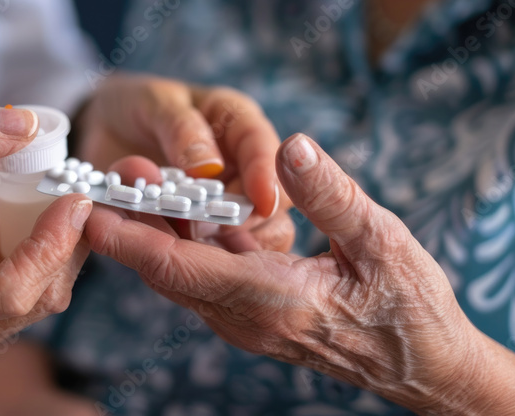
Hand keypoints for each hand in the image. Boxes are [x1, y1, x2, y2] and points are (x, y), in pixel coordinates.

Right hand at [0, 103, 91, 356]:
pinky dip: (44, 256)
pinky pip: (31, 293)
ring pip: (42, 297)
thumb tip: (26, 126)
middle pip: (38, 296)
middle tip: (74, 190)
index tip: (72, 201)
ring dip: (60, 249)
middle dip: (67, 242)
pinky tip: (31, 223)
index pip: (10, 290)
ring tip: (55, 201)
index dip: (50, 246)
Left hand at [79, 74, 292, 249]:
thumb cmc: (139, 105)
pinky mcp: (203, 234)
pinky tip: (159, 257)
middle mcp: (242, 172)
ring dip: (212, 245)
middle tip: (197, 226)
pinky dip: (188, 262)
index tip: (262, 200)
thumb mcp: (155, 103)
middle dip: (238, 221)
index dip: (267, 176)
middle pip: (267, 206)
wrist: (108, 129)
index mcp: (240, 127)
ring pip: (245, 240)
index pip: (263, 149)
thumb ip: (180, 128)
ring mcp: (224, 208)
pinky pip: (210, 259)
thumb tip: (209, 167)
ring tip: (171, 239)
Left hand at [86, 134, 514, 414]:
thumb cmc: (412, 306)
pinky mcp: (253, 317)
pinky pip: (202, 280)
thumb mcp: (383, 241)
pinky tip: (182, 211)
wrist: (426, 367)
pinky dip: (184, 247)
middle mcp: (244, 317)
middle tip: (112, 173)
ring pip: (181, 275)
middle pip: (166, 269)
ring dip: (155, 232)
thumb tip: (289, 147)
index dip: (128, 239)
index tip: (89, 211)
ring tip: (136, 180)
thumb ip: (331, 194)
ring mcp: (245, 322)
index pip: (177, 266)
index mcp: (269, 297)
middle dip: (132, 223)